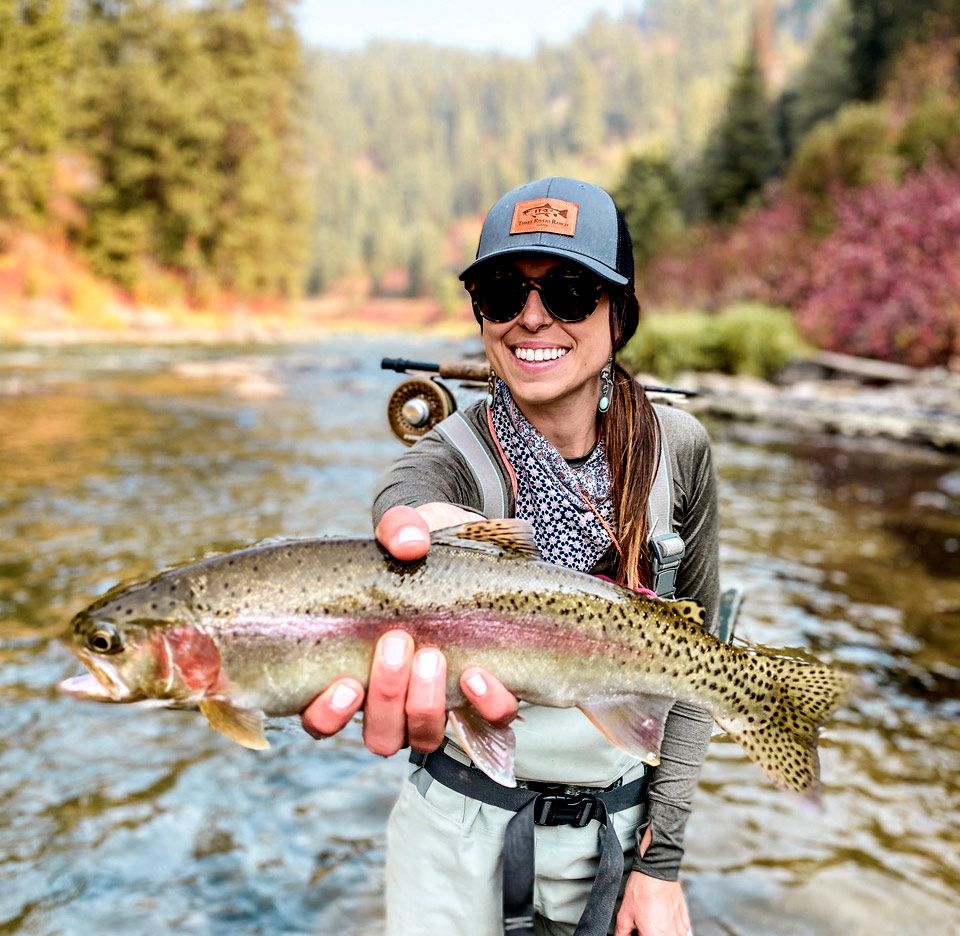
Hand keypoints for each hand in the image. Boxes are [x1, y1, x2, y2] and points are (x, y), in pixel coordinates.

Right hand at [300, 504, 517, 752]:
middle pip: (380, 734)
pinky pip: (487, 722)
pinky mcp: (482, 696)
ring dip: (426, 705)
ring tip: (431, 656)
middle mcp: (391, 701)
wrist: (472, 549)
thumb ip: (399, 527)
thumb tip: (409, 544)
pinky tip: (478, 675)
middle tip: (397, 643)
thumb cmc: (420, 550)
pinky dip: (483, 705)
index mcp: (350, 671)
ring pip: (424, 737)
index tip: (346, 684)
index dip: (328, 715)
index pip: (321, 720)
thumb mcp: (405, 530)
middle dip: (388, 695)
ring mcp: (436, 704)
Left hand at [614, 872, 690, 935]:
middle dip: (647, 933)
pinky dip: (667, 928)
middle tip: (641, 924)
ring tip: (650, 919)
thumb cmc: (643, 888)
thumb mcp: (625, 913)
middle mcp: (671, 935)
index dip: (637, 934)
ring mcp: (681, 930)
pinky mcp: (685, 922)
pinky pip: (676, 932)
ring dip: (657, 933)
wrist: (658, 869)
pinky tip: (659, 916)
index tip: (634, 930)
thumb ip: (622, 932)